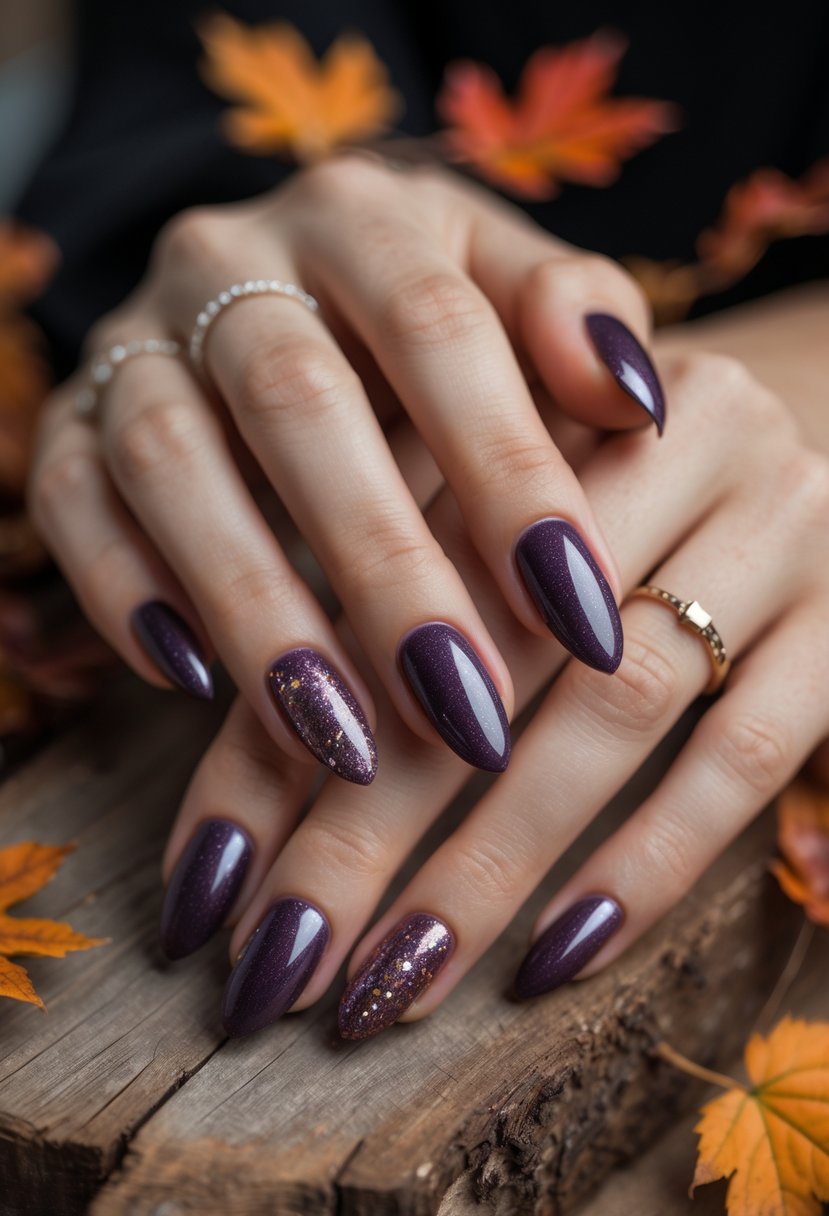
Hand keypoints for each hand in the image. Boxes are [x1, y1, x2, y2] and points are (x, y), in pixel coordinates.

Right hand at [27, 157, 661, 780]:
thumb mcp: (502, 291)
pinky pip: (71, 498)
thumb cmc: (419, 320)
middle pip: (298, 402)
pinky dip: (124, 592)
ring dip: (255, 606)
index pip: (439, 329)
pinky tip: (194, 686)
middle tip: (464, 713)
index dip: (509, 473)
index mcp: (363, 217)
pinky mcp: (69, 417)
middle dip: (384, 568)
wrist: (272, 286)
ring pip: (171, 461)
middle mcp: (233, 259)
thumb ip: (575, 323)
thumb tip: (634, 398)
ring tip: (338, 741)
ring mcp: (137, 337)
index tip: (583, 620)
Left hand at [157, 351, 828, 1033]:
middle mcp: (670, 437)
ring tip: (396, 981)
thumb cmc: (611, 469)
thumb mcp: (501, 475)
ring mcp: (778, 524)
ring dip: (491, 862)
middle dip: (368, 822)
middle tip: (282, 955)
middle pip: (488, 649)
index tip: (210, 871)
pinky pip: (748, 750)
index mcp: (544, 386)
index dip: (284, 728)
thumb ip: (394, 565)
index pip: (380, 575)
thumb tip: (259, 766)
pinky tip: (555, 957)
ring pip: (613, 708)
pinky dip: (649, 858)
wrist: (816, 407)